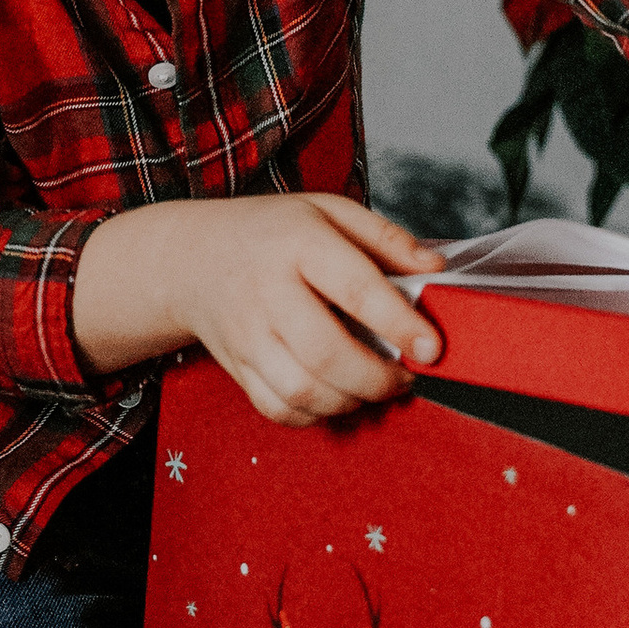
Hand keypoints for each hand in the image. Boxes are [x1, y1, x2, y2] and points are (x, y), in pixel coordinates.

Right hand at [73, 193, 446, 423]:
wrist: (193, 258)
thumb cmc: (273, 233)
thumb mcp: (329, 211)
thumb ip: (385, 239)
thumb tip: (435, 271)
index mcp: (298, 243)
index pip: (355, 288)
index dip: (399, 324)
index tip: (431, 348)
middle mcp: (266, 291)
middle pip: (326, 353)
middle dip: (377, 378)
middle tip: (402, 377)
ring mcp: (246, 334)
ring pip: (302, 390)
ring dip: (350, 400)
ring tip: (372, 387)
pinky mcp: (236, 366)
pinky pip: (278, 408)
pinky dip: (314, 415)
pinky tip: (334, 396)